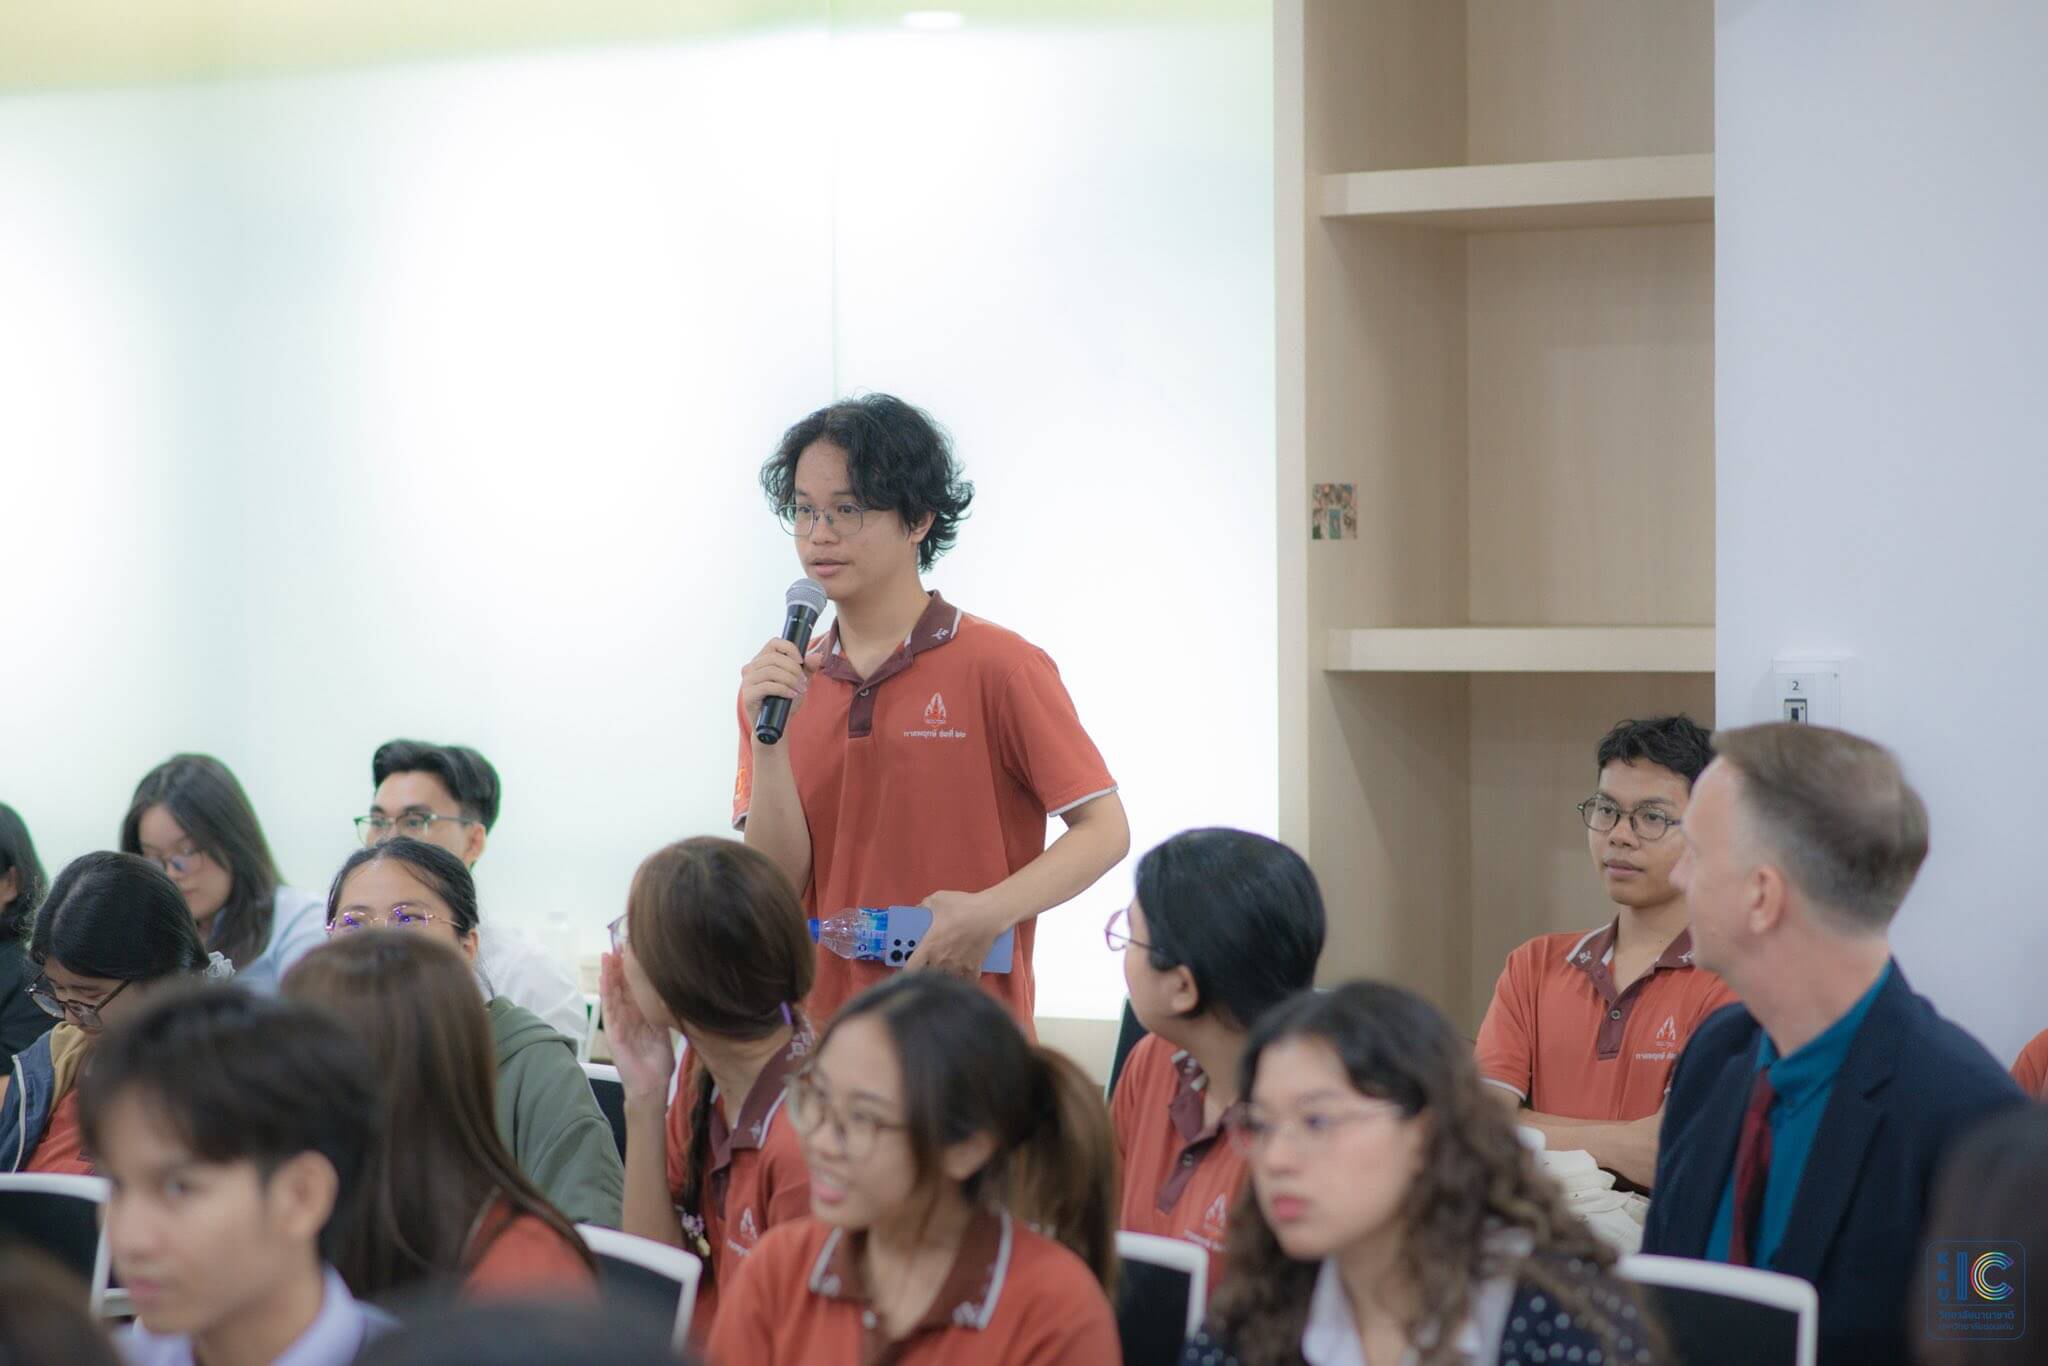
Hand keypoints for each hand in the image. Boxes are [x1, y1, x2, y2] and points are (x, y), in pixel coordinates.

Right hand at [600, 951, 674, 1102]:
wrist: (651, 1085)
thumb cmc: (657, 1061)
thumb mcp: (663, 1029)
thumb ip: (663, 1012)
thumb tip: (674, 992)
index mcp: (640, 1015)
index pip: (635, 987)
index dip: (634, 969)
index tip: (635, 948)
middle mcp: (627, 1016)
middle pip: (621, 986)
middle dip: (620, 966)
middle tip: (619, 943)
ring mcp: (618, 1024)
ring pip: (612, 994)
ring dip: (609, 975)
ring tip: (608, 955)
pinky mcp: (613, 1033)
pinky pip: (609, 1010)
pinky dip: (606, 994)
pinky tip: (605, 979)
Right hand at [741, 638, 818, 745]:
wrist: (777, 725)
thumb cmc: (785, 702)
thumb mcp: (800, 682)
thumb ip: (808, 668)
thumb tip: (817, 656)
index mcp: (762, 660)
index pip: (774, 643)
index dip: (789, 648)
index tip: (801, 661)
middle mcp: (751, 668)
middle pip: (774, 657)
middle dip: (793, 669)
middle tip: (803, 682)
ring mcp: (747, 681)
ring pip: (771, 670)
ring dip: (790, 679)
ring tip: (800, 690)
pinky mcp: (748, 695)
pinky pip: (767, 686)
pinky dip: (783, 689)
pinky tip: (792, 695)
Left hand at [904, 891, 1007, 979]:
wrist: (990, 914)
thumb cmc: (962, 906)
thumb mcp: (937, 899)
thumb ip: (924, 906)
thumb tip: (919, 909)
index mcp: (929, 947)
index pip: (910, 968)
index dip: (905, 970)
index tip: (904, 968)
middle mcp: (941, 961)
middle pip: (927, 975)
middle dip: (924, 972)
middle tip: (925, 965)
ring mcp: (958, 967)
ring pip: (945, 979)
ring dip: (942, 976)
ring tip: (941, 969)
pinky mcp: (973, 968)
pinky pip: (966, 980)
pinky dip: (963, 979)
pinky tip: (962, 975)